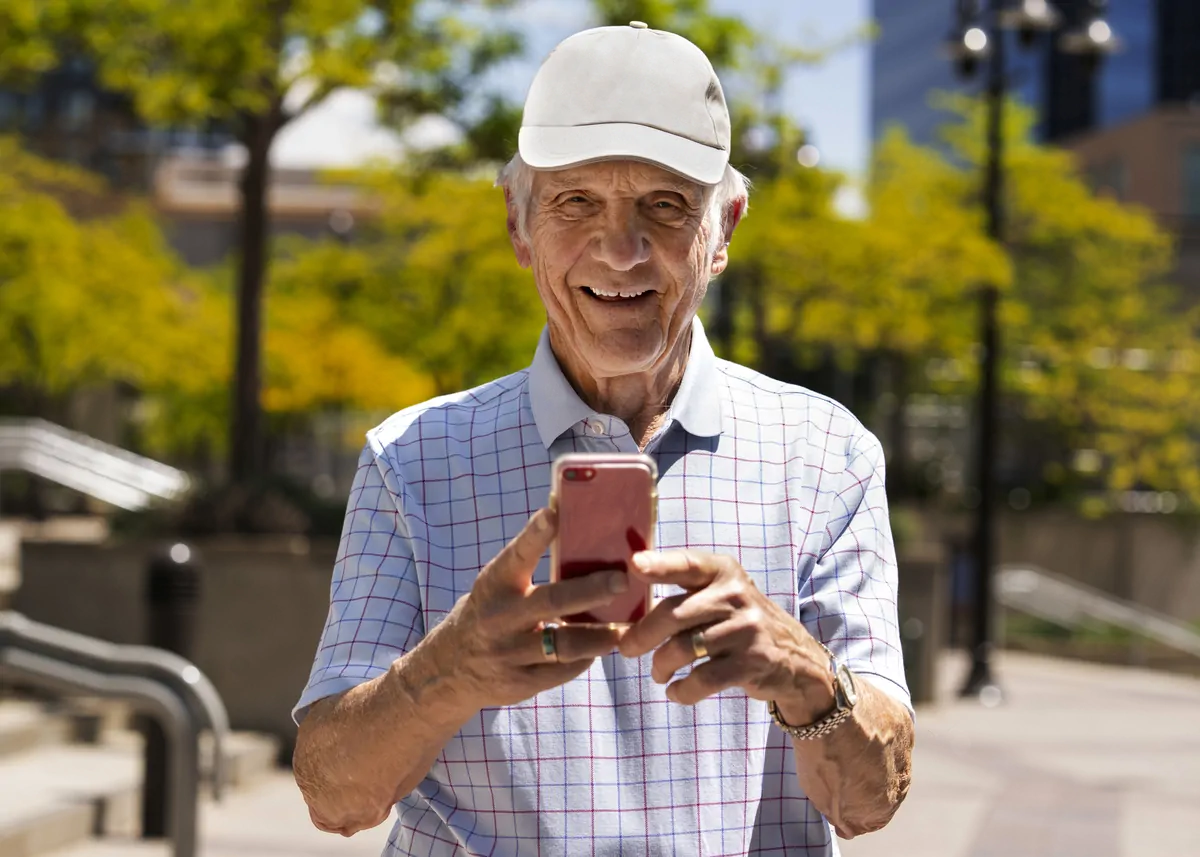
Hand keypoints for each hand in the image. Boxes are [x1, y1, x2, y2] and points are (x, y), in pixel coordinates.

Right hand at [433, 508, 627, 708]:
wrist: (449, 670)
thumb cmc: (488, 612)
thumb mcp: (497, 585)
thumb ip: (527, 562)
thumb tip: (565, 515)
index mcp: (495, 585)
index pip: (517, 555)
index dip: (535, 534)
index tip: (554, 511)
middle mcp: (500, 618)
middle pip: (552, 602)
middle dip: (591, 590)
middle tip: (622, 580)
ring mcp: (510, 653)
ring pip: (566, 644)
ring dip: (600, 635)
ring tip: (625, 627)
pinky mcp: (520, 683)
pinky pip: (562, 671)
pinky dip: (586, 658)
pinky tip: (601, 648)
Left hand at [618, 550, 835, 723]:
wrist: (797, 659)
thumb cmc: (741, 623)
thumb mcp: (723, 595)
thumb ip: (685, 592)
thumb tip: (628, 600)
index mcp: (725, 572)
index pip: (689, 564)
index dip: (661, 565)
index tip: (633, 565)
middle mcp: (737, 596)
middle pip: (674, 614)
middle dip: (642, 635)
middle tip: (627, 649)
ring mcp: (747, 630)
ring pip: (683, 649)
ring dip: (661, 665)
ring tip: (658, 673)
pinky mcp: (752, 663)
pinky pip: (702, 679)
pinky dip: (682, 690)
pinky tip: (676, 691)